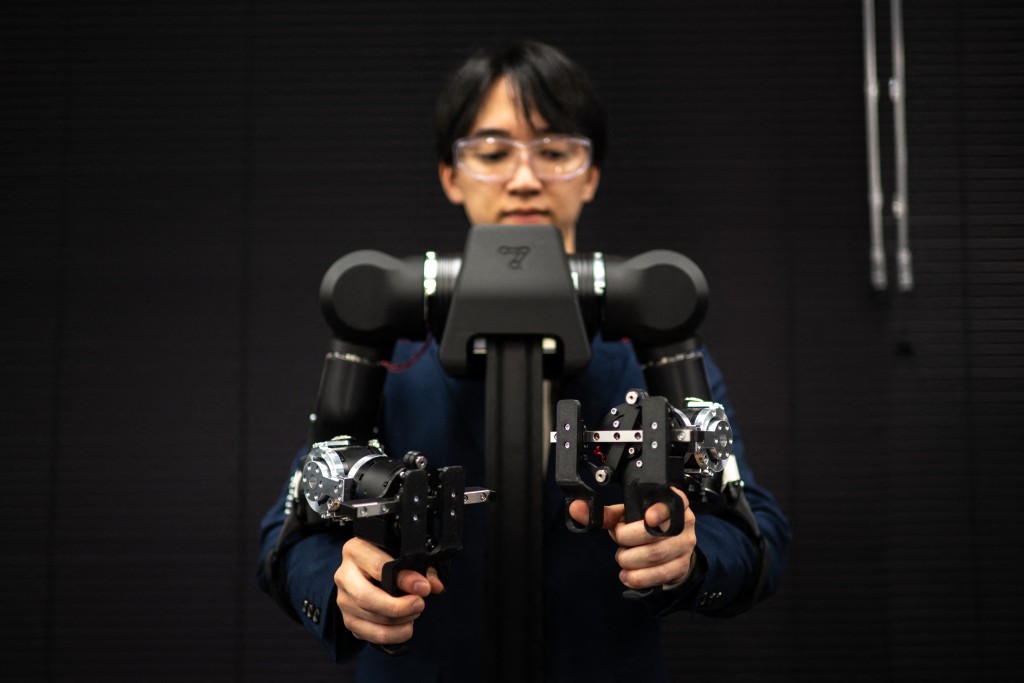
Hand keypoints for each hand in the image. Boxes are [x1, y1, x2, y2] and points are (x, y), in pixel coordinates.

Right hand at [334, 537, 444, 644]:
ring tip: (415, 614)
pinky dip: (392, 635)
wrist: (370, 570)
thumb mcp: (405, 556)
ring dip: (398, 622)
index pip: (378, 567)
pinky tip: (404, 627)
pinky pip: (369, 634)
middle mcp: (344, 574)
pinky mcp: (348, 619)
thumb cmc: (389, 559)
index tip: (423, 588)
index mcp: (356, 550)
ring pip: (369, 618)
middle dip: (397, 607)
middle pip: (366, 597)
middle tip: (419, 605)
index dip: (404, 580)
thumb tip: (434, 586)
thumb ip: (422, 568)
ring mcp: (343, 599)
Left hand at [569, 486, 696, 589]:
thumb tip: (576, 508)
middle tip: (620, 542)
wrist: (666, 549)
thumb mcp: (626, 516)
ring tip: (622, 558)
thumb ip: (603, 514)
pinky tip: (628, 575)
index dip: (659, 511)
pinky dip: (639, 577)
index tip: (648, 518)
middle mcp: (683, 522)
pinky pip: (660, 575)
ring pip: (655, 556)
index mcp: (670, 502)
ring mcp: (684, 545)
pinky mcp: (682, 566)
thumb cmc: (644, 527)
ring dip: (631, 560)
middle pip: (654, 535)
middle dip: (628, 541)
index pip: (671, 502)